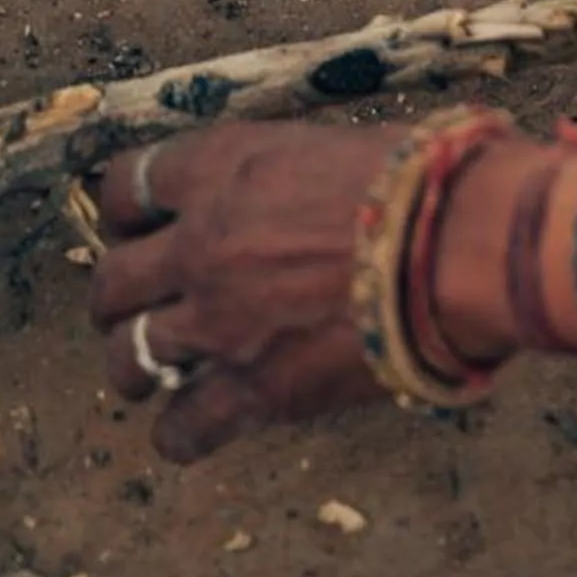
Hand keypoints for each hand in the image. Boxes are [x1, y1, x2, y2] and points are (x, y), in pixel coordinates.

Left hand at [92, 121, 392, 461]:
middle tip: (148, 305)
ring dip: (140, 363)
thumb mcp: (334, 145)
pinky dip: (181, 431)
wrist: (464, 245)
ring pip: (127, 357)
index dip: (127, 211)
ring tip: (164, 369)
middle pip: (111, 282)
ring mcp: (218, 321)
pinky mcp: (253, 390)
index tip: (142, 227)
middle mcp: (202, 242)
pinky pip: (180, 429)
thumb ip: (281, 174)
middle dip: (122, 298)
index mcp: (223, 167)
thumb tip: (284, 196)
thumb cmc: (424, 178)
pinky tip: (198, 424)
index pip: (125, 186)